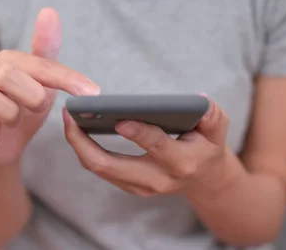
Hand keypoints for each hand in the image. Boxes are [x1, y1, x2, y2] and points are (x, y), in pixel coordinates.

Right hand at [0, 8, 99, 166]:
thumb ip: (48, 48)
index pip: (36, 63)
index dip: (65, 78)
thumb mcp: (43, 79)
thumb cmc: (25, 106)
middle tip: (39, 108)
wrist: (6, 145)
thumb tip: (49, 11)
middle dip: (32, 95)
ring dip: (9, 114)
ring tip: (15, 122)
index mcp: (6, 62)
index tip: (91, 92)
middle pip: (5, 74)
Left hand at [62, 96, 235, 196]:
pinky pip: (100, 169)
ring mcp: (140, 186)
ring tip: (68, 118)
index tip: (119, 118)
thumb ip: (211, 114)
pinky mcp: (129, 185)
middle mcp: (157, 179)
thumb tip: (196, 100)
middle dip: (84, 143)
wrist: (204, 179)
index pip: (157, 147)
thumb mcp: (217, 129)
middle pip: (111, 166)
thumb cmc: (207, 146)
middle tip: (69, 116)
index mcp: (181, 162)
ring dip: (78, 145)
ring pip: (100, 169)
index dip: (139, 133)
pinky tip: (75, 127)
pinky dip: (84, 149)